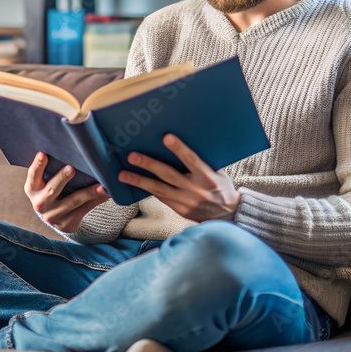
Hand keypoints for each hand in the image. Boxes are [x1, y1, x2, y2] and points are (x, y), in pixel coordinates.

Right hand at [25, 152, 109, 233]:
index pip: (33, 176)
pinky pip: (85, 209)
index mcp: (32, 189)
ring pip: (73, 201)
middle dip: (62, 179)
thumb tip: (67, 147)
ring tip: (101, 186)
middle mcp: (40, 203)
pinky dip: (97, 199)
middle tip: (71, 168)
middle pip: (52, 190)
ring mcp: (54, 215)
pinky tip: (107, 193)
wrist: (57, 219)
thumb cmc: (52, 192)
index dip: (37, 166)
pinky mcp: (68, 222)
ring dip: (89, 192)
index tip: (42, 154)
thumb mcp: (45, 184)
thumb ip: (51, 171)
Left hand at [118, 134, 239, 222]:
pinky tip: (133, 184)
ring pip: (159, 190)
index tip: (166, 137)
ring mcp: (186, 202)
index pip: (191, 160)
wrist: (227, 214)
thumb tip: (183, 142)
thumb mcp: (217, 171)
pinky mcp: (179, 209)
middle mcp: (196, 190)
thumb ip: (201, 162)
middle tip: (132, 156)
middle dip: (149, 165)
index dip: (179, 148)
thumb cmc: (220, 186)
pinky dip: (146, 190)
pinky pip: (160, 198)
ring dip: (139, 181)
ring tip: (122, 174)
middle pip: (169, 175)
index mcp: (208, 177)